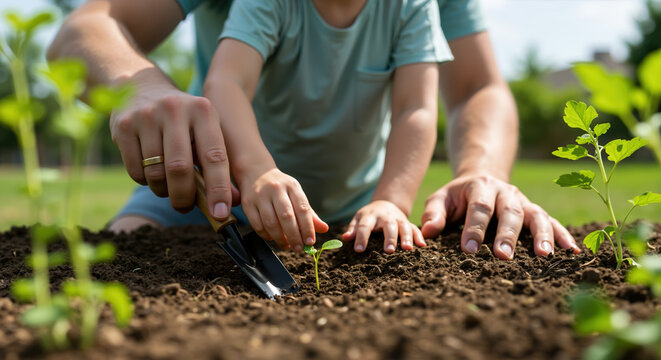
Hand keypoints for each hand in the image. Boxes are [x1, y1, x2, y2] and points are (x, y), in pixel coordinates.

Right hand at [110, 82, 237, 219]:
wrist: (142, 88)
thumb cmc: (184, 121)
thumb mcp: (206, 132)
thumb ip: (220, 166)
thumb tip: (233, 202)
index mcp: (203, 111)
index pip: (214, 156)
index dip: (218, 189)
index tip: (221, 213)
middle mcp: (175, 109)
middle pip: (180, 168)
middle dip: (184, 196)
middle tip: (185, 207)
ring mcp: (147, 116)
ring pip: (155, 172)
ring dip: (163, 190)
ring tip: (168, 187)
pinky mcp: (123, 125)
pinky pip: (135, 171)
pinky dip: (145, 181)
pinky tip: (150, 171)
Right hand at [240, 167, 327, 251]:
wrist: (255, 173)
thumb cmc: (281, 188)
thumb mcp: (296, 194)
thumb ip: (309, 213)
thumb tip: (324, 229)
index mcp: (292, 186)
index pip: (303, 209)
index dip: (308, 228)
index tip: (310, 242)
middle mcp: (276, 189)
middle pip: (286, 217)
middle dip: (294, 236)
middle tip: (298, 248)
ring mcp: (260, 196)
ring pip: (271, 223)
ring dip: (280, 238)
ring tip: (287, 245)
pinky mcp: (248, 204)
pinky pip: (257, 225)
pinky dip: (266, 236)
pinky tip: (272, 238)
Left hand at [342, 200, 425, 252]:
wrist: (385, 205)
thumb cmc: (369, 218)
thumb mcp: (359, 219)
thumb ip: (353, 229)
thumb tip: (345, 238)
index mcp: (370, 216)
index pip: (364, 226)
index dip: (361, 238)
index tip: (358, 250)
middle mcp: (385, 216)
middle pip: (388, 225)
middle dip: (389, 238)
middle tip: (389, 251)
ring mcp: (398, 219)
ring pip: (404, 226)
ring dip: (406, 237)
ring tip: (407, 249)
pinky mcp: (407, 223)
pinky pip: (415, 228)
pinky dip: (419, 236)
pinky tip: (422, 246)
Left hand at [420, 174, 579, 259]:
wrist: (482, 178)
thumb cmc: (457, 196)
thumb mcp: (441, 198)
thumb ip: (433, 213)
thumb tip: (428, 232)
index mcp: (481, 186)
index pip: (479, 208)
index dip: (474, 229)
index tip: (468, 250)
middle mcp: (506, 192)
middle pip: (510, 212)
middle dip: (507, 234)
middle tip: (503, 256)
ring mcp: (524, 201)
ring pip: (536, 216)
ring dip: (542, 235)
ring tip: (544, 256)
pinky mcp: (535, 212)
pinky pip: (552, 222)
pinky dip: (563, 236)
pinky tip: (573, 252)